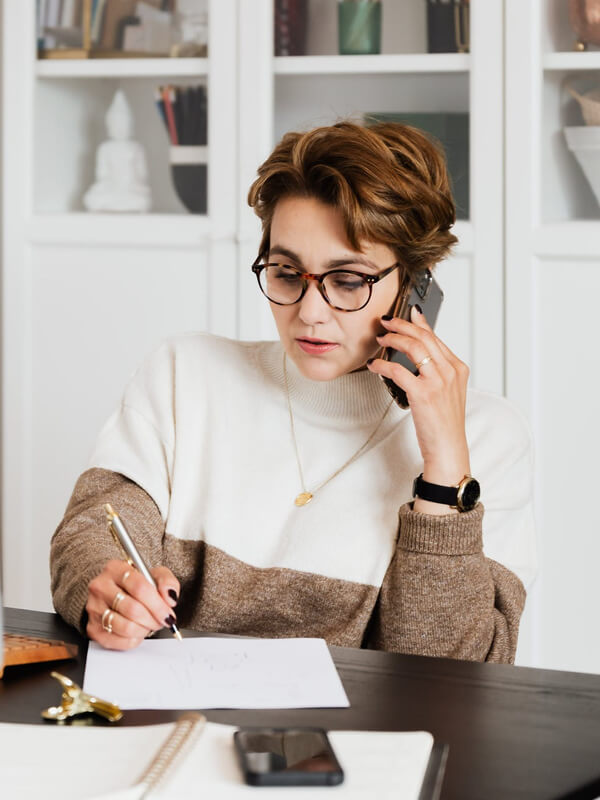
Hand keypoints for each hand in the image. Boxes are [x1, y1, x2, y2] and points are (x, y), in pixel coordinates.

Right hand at [86, 560, 179, 650]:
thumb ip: (167, 581)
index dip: (158, 605)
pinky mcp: (92, 628)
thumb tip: (169, 597)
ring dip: (144, 630)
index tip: (168, 613)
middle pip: (133, 609)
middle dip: (153, 619)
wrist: (116, 595)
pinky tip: (137, 631)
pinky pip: (117, 641)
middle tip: (162, 621)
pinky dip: (133, 640)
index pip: (140, 587)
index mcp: (116, 568)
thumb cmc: (136, 585)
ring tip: (149, 625)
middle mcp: (100, 586)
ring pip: (126, 627)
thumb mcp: (155, 575)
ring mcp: (94, 608)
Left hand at [368, 305, 470, 512]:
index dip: (419, 323)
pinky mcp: (423, 393)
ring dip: (393, 338)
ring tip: (381, 338)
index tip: (408, 313)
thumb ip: (437, 371)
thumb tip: (418, 355)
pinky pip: (398, 370)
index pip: (436, 337)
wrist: (448, 448)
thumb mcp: (448, 392)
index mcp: (458, 368)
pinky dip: (383, 364)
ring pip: (413, 347)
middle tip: (386, 321)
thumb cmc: (445, 423)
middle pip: (423, 337)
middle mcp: (450, 371)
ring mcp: (438, 381)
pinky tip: (374, 365)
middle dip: (402, 325)